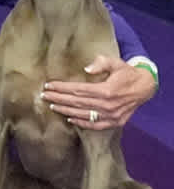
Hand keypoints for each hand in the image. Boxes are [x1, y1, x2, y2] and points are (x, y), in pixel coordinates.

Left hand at [41, 55, 157, 130]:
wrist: (145, 87)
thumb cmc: (127, 73)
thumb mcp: (116, 63)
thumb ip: (101, 63)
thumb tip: (86, 68)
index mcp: (107, 90)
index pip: (78, 90)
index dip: (61, 88)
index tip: (48, 86)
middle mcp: (108, 105)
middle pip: (77, 102)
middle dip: (58, 98)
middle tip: (44, 96)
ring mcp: (112, 116)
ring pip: (83, 114)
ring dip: (66, 110)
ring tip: (52, 106)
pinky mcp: (115, 122)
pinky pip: (95, 125)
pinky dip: (82, 123)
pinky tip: (69, 118)